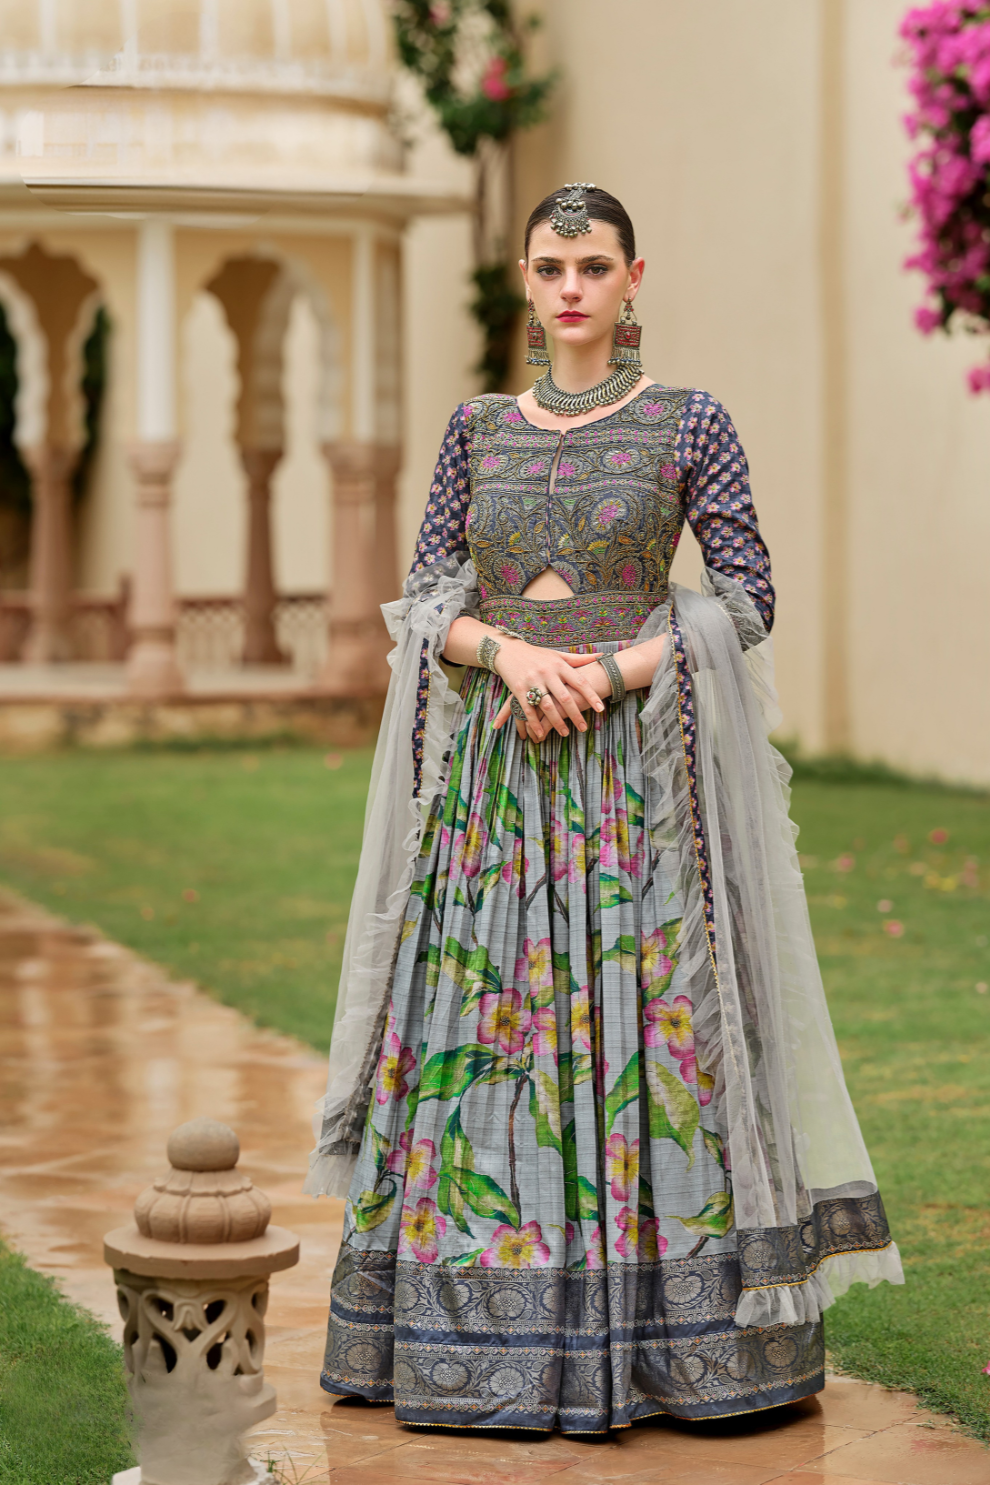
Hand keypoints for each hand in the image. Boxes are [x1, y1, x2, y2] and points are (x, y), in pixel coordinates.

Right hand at [491, 641, 605, 740]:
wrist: (509, 650)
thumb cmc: (537, 655)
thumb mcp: (557, 655)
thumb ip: (578, 659)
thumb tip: (602, 656)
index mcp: (559, 665)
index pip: (579, 681)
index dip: (591, 695)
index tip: (601, 709)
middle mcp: (547, 673)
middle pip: (564, 697)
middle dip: (575, 714)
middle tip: (583, 728)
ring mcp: (532, 681)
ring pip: (547, 705)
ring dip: (556, 722)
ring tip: (565, 733)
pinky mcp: (518, 689)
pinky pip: (528, 709)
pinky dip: (534, 722)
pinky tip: (541, 733)